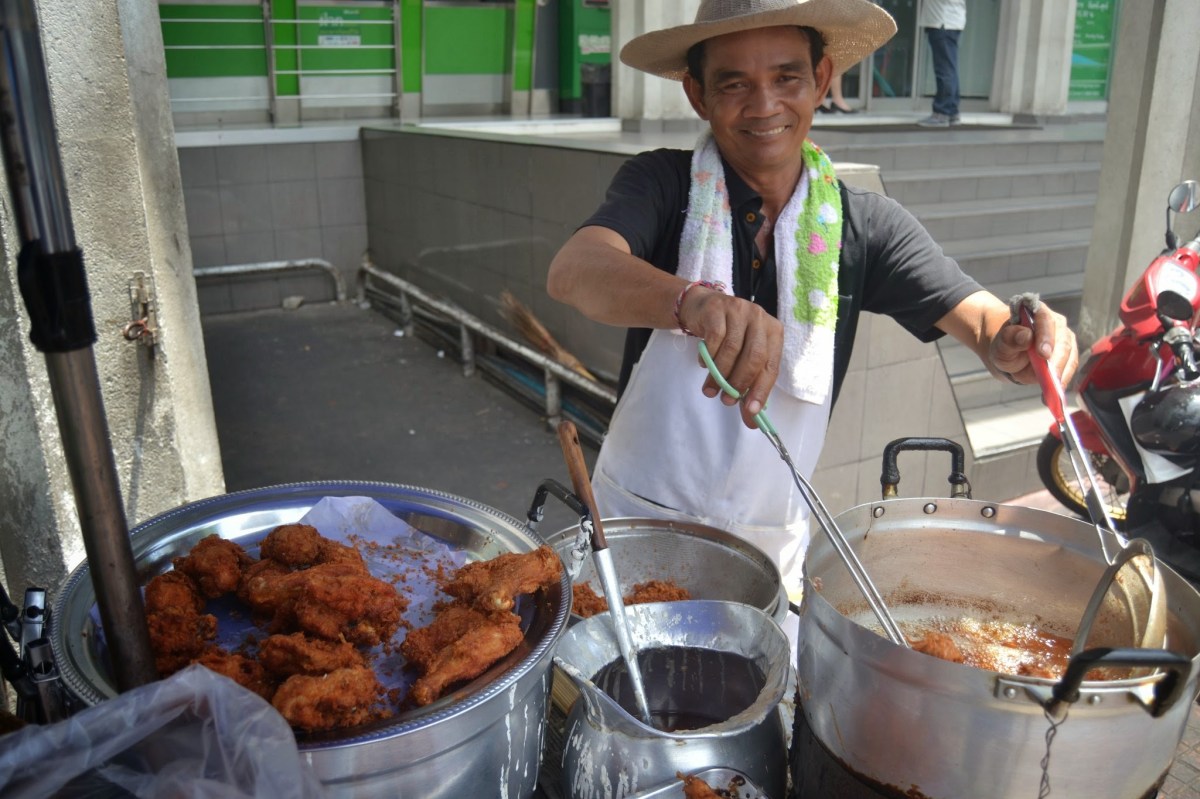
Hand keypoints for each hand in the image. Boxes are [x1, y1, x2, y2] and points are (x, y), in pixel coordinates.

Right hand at [678, 285, 783, 427]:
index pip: (771, 366)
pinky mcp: (718, 309)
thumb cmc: (727, 336)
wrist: (702, 308)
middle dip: (739, 383)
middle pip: (754, 358)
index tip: (751, 411)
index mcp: (773, 332)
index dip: (761, 390)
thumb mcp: (741, 358)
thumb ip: (747, 386)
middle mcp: (760, 319)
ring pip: (732, 350)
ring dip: (720, 375)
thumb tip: (751, 420)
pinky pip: (714, 340)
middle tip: (727, 400)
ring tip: (710, 389)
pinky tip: (704, 364)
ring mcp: (739, 310)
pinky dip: (708, 357)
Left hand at [989, 301, 1078, 386]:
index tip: (1043, 354)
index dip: (1046, 337)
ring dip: (1063, 374)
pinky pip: (1069, 368)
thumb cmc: (1004, 346)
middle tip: (1051, 378)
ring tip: (1053, 391)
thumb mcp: (1000, 344)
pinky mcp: (1068, 355)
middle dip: (1057, 361)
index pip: (1045, 321)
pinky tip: (1055, 394)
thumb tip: (1026, 335)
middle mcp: (1055, 324)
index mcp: (1036, 313)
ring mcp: (1064, 339)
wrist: (1008, 353)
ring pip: (1069, 355)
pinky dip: (1063, 381)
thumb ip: (1010, 339)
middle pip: (1062, 340)